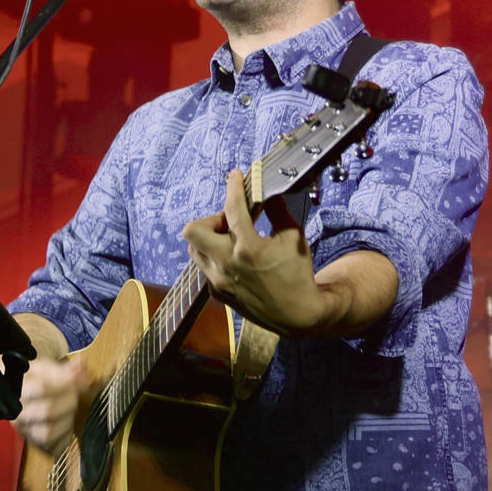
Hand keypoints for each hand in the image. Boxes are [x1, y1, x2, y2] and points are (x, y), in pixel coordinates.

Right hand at [12, 355, 87, 451]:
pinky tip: (67, 424)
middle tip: (75, 394)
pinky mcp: (36, 445)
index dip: (63, 384)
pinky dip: (65, 437)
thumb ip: (64, 369)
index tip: (75, 380)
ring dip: (67, 420)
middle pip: (47, 412)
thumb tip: (81, 367)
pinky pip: (52, 448)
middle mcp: (17, 415)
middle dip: (69, 402)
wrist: (23, 396)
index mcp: (16, 392)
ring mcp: (26, 432)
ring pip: (49, 433)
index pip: (41, 389)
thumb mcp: (46, 368)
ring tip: (71, 410)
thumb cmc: (34, 381)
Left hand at [182, 169, 328, 334]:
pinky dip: (215, 257)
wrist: (297, 314)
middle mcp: (228, 265)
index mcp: (249, 248)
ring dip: (209, 238)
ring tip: (231, 238)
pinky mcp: (217, 293)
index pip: (233, 208)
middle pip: (193, 230)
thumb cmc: (298, 274)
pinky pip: (205, 267)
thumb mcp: (293, 237)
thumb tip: (268, 192)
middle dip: (210, 218)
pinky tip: (234, 259)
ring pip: (194, 249)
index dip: (233, 186)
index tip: (235, 175)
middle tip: (229, 221)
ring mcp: (219, 281)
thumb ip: (278, 211)